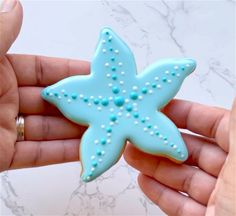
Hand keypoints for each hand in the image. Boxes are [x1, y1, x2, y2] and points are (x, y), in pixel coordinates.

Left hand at [0, 0, 88, 171]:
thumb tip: (17, 6)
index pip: (46, 70)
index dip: (73, 71)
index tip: (98, 74)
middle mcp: (3, 100)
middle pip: (53, 102)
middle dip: (81, 104)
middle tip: (108, 105)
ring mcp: (4, 130)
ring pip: (50, 130)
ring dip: (77, 132)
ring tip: (104, 130)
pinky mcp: (2, 156)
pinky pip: (39, 154)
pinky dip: (62, 154)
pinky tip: (84, 151)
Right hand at [124, 99, 235, 215]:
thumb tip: (233, 96)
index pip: (214, 124)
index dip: (185, 115)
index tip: (159, 109)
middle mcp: (234, 174)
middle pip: (192, 151)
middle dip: (162, 142)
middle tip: (137, 136)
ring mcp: (222, 198)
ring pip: (183, 177)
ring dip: (155, 167)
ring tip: (132, 156)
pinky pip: (182, 205)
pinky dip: (162, 194)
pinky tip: (145, 181)